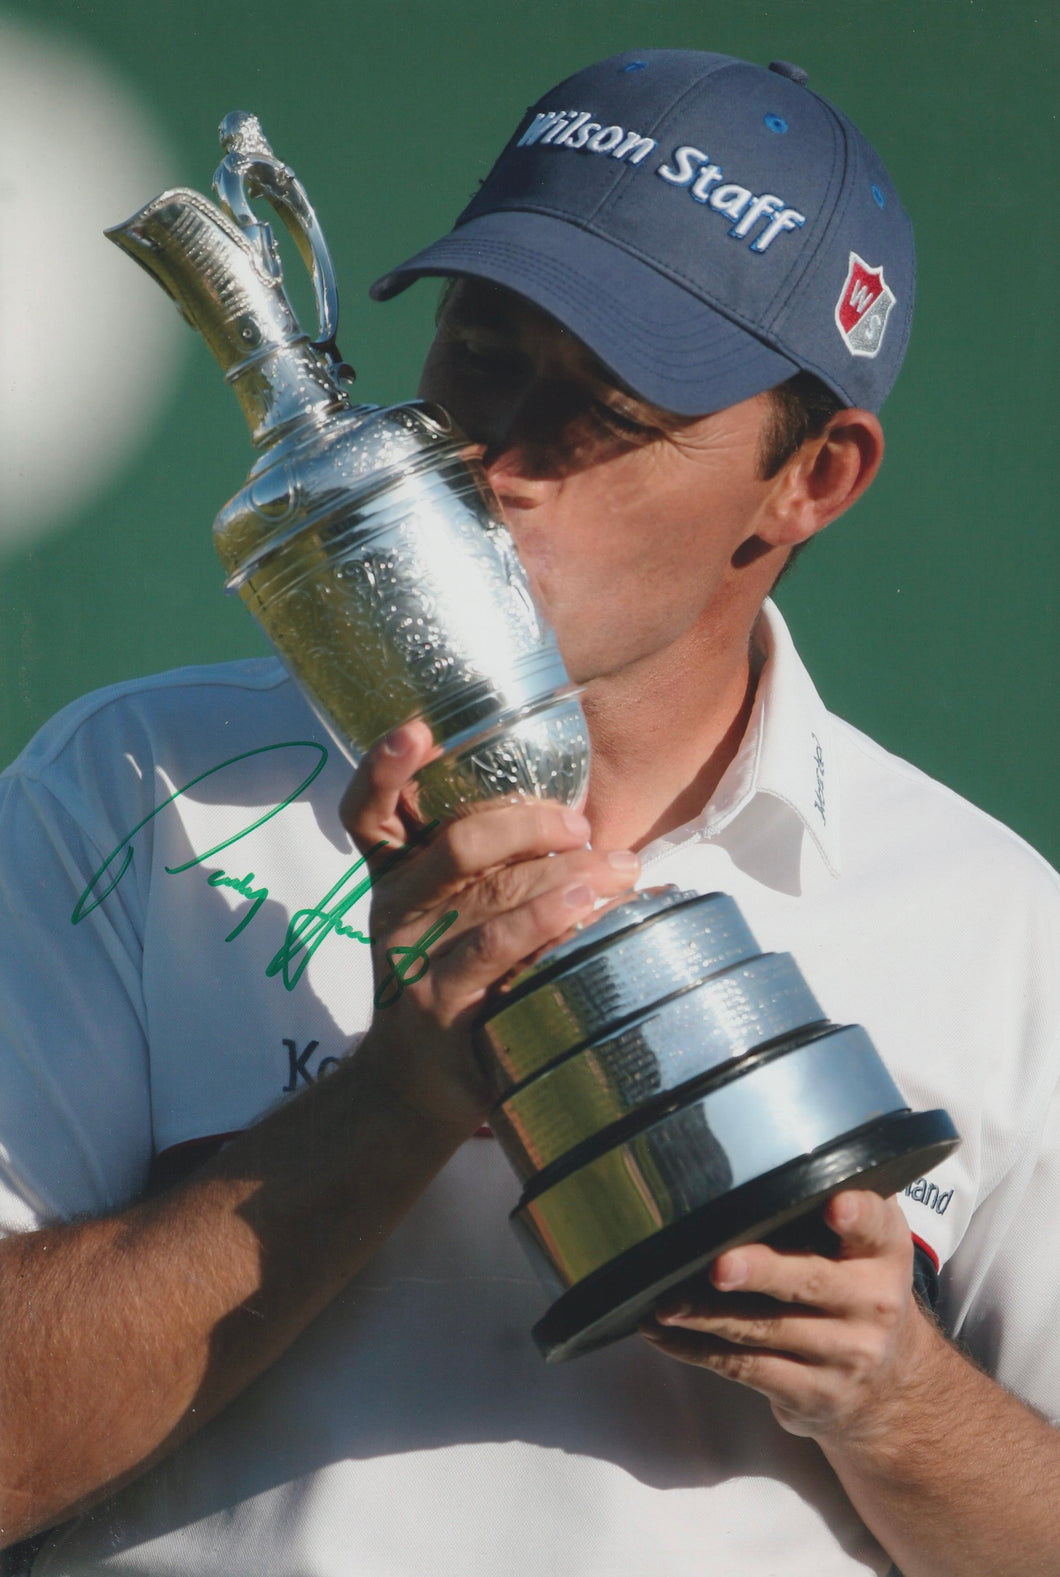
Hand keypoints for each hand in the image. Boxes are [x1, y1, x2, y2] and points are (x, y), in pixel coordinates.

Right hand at [339, 721, 639, 1134]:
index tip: (418, 728)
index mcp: (392, 877)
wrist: (410, 1090)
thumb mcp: (447, 919)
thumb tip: (576, 817)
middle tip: (582, 823)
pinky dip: (550, 918)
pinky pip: (497, 946)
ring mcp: (413, 958)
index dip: (384, 767)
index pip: (368, 812)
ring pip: (491, 893)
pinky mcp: (439, 1004)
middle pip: (456, 843)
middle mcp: (394, 909)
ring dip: (566, 871)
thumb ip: (484, 870)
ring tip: (620, 866)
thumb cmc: (450, 983)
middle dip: (529, 822)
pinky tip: (590, 904)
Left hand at [641, 1190, 941, 1447]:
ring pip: (764, 1329)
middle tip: (720, 1266)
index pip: (873, 1226)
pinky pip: (745, 1368)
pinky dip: (697, 1349)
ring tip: (666, 1302)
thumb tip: (753, 1166)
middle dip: (761, 1272)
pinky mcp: (810, 1393)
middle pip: (810, 1282)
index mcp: (884, 1251)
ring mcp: (843, 1354)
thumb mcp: (866, 1245)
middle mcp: (872, 1303)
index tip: (834, 1205)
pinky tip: (665, 1332)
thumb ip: (826, 1203)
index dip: (856, 1215)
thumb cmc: (858, 1290)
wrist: (890, 1387)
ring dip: (707, 1315)